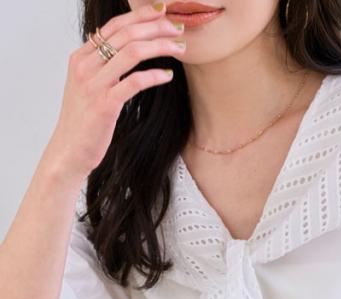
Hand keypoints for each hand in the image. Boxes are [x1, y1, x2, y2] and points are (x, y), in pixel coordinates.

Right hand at [46, 2, 185, 181]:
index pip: (113, 26)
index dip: (139, 16)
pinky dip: (154, 75)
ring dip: (159, 46)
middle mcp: (85, 66)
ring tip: (179, 47)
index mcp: (80, 58)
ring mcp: (94, 85)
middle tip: (177, 28)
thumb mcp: (86, 87)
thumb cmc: (84, 122)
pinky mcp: (105, 105)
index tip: (162, 12)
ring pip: (131, 53)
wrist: (69, 151)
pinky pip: (134, 82)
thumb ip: (99, 66)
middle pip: (125, 34)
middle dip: (155, 27)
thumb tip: (117, 48)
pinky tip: (168, 75)